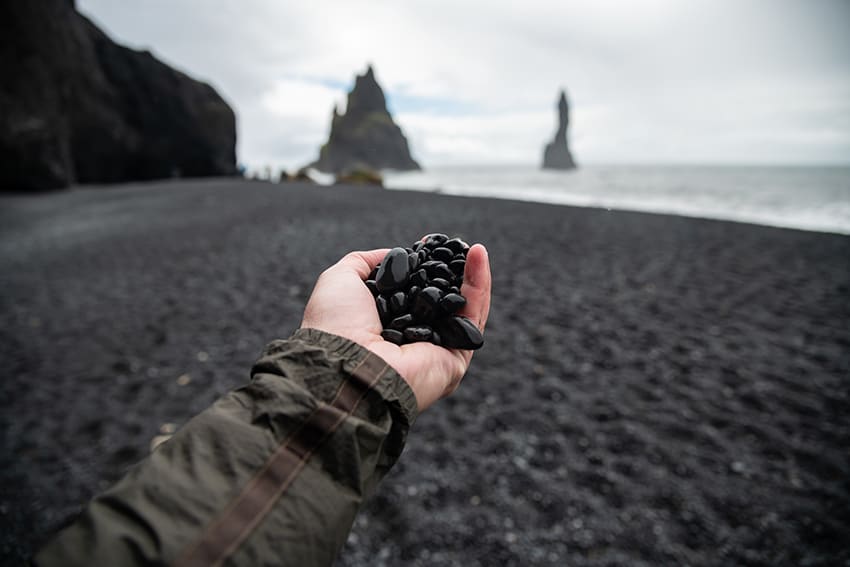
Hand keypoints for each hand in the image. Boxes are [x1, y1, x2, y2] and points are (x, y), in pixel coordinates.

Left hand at [300, 244, 491, 411]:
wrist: (345, 361)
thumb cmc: (335, 325)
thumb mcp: (340, 280)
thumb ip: (364, 262)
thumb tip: (392, 253)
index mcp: (385, 325)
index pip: (412, 293)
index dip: (423, 266)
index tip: (428, 243)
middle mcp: (411, 339)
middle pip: (442, 301)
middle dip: (451, 271)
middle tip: (457, 244)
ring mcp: (436, 350)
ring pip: (463, 308)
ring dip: (473, 276)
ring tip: (475, 248)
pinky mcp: (456, 359)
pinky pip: (473, 319)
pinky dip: (479, 287)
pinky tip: (478, 258)